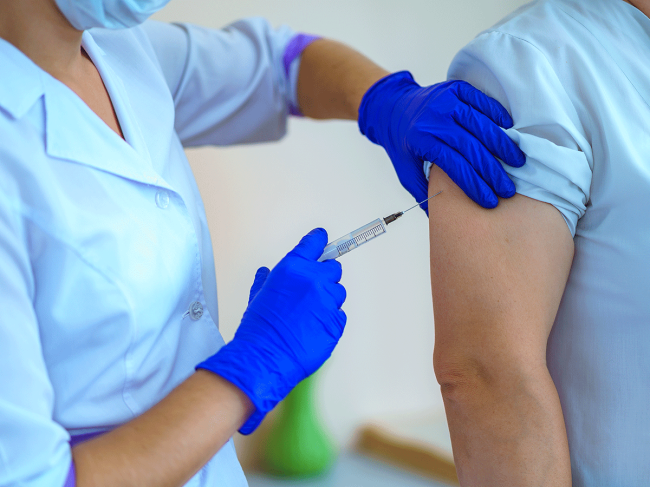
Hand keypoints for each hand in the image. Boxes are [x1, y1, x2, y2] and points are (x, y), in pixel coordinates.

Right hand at [197, 228, 345, 433]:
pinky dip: (330, 318)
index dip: (319, 240)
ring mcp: (328, 302)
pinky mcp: (336, 322)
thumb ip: (267, 280)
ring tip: (309, 314)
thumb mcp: (258, 295)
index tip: (322, 238)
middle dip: (324, 275)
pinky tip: (314, 327)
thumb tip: (266, 273)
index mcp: (294, 268)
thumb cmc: (258, 328)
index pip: (315, 243)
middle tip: (312, 289)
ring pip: (338, 292)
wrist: (265, 356)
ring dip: (328, 299)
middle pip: (333, 268)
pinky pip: (339, 314)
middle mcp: (314, 281)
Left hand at [358, 71, 525, 210]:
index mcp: (421, 140)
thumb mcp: (405, 170)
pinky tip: (509, 131)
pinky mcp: (455, 88)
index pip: (454, 165)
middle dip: (492, 170)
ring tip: (517, 162)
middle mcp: (434, 118)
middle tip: (507, 188)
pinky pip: (480, 100)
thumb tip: (439, 217)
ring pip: (480, 123)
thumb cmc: (402, 144)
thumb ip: (422, 191)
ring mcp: (445, 100)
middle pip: (470, 146)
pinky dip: (497, 114)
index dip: (474, 184)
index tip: (490, 200)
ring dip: (501, 144)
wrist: (392, 108)